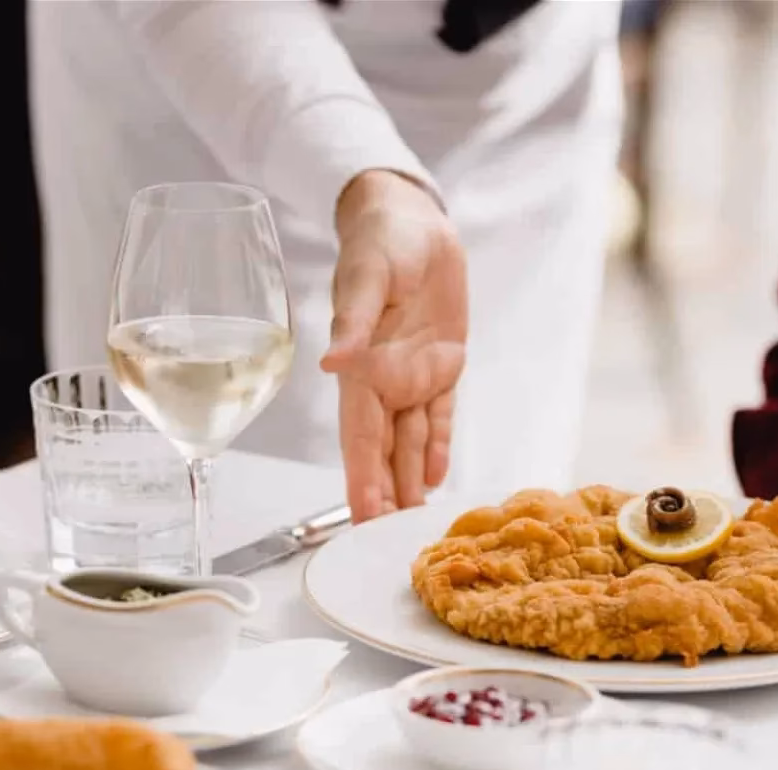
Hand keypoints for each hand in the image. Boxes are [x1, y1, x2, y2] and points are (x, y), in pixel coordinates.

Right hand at [321, 170, 467, 521]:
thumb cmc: (382, 242)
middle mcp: (385, 381)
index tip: (363, 517)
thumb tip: (332, 365)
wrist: (412, 220)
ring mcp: (415, 376)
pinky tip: (435, 477)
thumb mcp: (368, 278)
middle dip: (385, 495)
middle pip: (384, 451)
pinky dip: (438, 445)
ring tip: (412, 525)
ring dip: (410, 481)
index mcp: (362, 369)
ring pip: (412, 442)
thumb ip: (354, 325)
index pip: (360, 438)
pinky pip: (441, 415)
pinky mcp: (445, 364)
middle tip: (388, 542)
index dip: (361, 479)